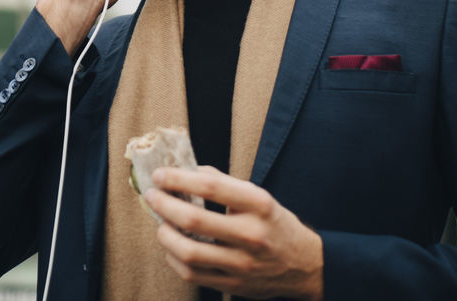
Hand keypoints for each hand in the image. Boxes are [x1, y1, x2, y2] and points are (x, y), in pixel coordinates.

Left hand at [144, 166, 323, 300]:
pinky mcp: (233, 284)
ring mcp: (242, 263)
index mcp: (259, 205)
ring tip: (161, 223)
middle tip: (152, 196)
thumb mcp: (259, 197)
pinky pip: (191, 273)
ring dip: (165, 234)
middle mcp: (251, 234)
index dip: (179, 179)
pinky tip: (173, 247)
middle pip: (194, 219)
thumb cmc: (275, 225)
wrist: (305, 266)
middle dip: (164, 205)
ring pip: (188, 252)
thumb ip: (224, 184)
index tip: (160, 175)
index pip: (211, 187)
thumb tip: (188, 171)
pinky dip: (174, 258)